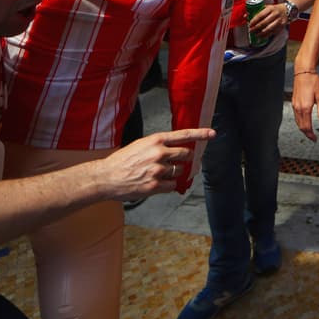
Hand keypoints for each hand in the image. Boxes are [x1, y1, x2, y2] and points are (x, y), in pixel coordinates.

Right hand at [95, 128, 213, 200]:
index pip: (183, 135)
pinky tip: (156, 183)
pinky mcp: (155, 185)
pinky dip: (168, 185)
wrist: (106, 177)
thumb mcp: (140, 145)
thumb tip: (176, 148)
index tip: (212, 133)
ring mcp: (158, 170)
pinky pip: (172, 185)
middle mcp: (159, 153)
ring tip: (157, 173)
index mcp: (155, 140)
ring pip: (179, 170)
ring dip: (174, 172)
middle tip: (175, 161)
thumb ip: (159, 145)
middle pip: (186, 154)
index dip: (200, 134)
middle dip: (185, 158)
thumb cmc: (122, 161)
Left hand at [249, 2, 288, 34]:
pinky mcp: (281, 26)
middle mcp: (275, 14)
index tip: (250, 24)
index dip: (254, 20)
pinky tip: (261, 37)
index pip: (261, 15)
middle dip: (256, 28)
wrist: (287, 10)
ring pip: (269, 29)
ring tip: (256, 35)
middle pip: (264, 22)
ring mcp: (279, 21)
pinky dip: (266, 36)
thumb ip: (257, 11)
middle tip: (251, 30)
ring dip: (261, 33)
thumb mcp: (267, 7)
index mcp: (270, 8)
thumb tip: (246, 15)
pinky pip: (273, 33)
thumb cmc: (274, 9)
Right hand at [291, 70, 318, 139]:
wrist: (303, 72)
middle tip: (312, 137)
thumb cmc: (313, 81)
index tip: (314, 139)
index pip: (307, 126)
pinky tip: (304, 121)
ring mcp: (295, 105)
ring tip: (309, 131)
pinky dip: (300, 121)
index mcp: (305, 107)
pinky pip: (296, 116)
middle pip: (301, 126)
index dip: (310, 134)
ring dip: (303, 128)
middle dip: (306, 133)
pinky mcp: (294, 102)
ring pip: (297, 121)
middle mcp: (298, 108)